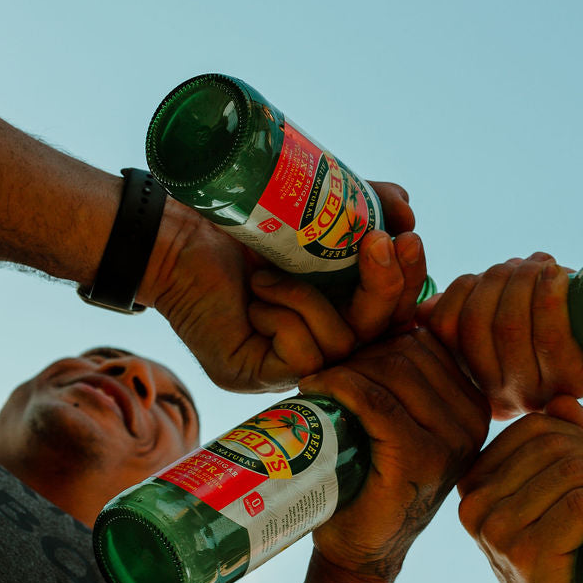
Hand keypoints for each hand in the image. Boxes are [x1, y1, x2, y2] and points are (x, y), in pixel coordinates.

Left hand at [144, 183, 427, 392]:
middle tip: (378, 242)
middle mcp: (320, 343)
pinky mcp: (259, 376)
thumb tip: (406, 206)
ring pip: (342, 345)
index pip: (393, 309)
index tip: (407, 234)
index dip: (408, 278)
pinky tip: (255, 297)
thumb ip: (359, 208)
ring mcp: (289, 366)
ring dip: (310, 299)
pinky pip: (302, 359)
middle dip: (385, 287)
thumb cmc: (237, 227)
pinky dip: (284, 318)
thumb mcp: (309, 215)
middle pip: (380, 333)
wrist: (174, 238)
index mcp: (337, 311)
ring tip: (270, 273)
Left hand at [302, 328, 489, 579]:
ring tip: (318, 384)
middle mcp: (473, 423)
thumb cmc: (371, 478)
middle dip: (360, 354)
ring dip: (345, 368)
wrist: (361, 551)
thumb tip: (390, 319)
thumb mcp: (402, 422)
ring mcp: (450, 443)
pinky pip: (375, 400)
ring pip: (391, 371)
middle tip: (326, 374)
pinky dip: (339, 387)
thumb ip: (408, 380)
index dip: (378, 341)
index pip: (427, 343)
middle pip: (409, 352)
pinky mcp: (418, 459)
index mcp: (474, 406)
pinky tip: (316, 389)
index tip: (346, 360)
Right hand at [423, 253, 582, 418]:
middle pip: (475, 326)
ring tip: (540, 267)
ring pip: (509, 326)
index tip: (484, 275)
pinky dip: (547, 293)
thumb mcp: (507, 313)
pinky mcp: (573, 380)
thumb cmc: (560, 317)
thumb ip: (464, 313)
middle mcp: (504, 396)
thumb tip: (423, 311)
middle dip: (495, 280)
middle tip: (520, 266)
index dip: (460, 291)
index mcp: (479, 379)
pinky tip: (556, 273)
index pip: (444, 329)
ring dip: (522, 281)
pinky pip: (548, 333)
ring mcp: (539, 391)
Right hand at [458, 398, 582, 582]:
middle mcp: (476, 507)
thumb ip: (557, 442)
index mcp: (474, 483)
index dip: (579, 435)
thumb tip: (566, 403)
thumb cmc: (569, 552)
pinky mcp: (527, 556)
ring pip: (572, 473)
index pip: (535, 428)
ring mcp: (497, 533)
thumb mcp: (554, 492)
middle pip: (556, 447)